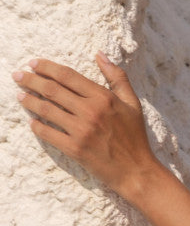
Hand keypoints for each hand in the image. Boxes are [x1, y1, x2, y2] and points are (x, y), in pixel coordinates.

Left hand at [12, 53, 155, 199]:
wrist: (136, 170)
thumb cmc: (134, 136)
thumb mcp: (132, 103)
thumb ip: (117, 77)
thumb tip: (100, 54)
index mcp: (103, 97)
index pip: (67, 76)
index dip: (46, 67)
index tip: (33, 63)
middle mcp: (90, 111)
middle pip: (52, 90)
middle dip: (30, 80)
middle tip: (17, 75)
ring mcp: (81, 131)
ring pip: (46, 110)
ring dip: (28, 100)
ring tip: (19, 95)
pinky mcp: (74, 149)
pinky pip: (48, 134)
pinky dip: (37, 126)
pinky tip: (32, 121)